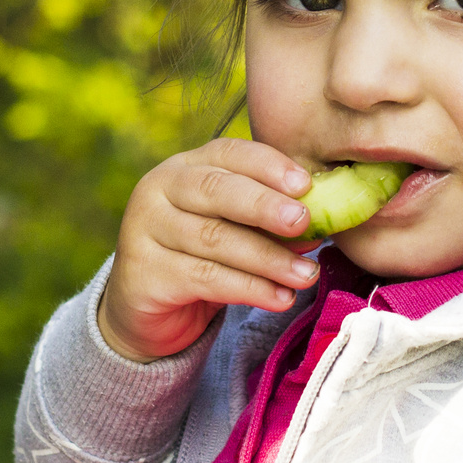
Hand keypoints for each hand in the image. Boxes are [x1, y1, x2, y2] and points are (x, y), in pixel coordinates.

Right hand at [97, 138, 319, 362]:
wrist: (147, 310)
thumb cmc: (201, 258)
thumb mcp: (235, 231)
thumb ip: (268, 222)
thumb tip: (318, 226)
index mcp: (185, 167)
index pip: (228, 153)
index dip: (268, 166)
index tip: (306, 185)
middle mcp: (158, 189)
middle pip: (217, 190)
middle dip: (265, 206)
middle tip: (304, 223)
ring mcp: (144, 230)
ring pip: (215, 239)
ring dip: (268, 258)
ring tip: (306, 275)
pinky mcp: (144, 273)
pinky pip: (205, 278)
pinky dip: (250, 289)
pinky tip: (280, 298)